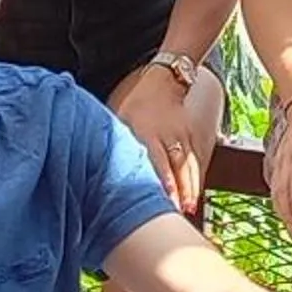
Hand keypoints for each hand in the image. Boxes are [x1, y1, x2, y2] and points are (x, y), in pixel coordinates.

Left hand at [108, 61, 204, 209]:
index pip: (157, 157)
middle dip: (180, 188)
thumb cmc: (133, 102)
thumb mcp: (119, 116)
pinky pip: (194, 160)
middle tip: (180, 211)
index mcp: (147, 131)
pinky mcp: (190, 138)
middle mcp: (168, 135)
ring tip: (189, 208)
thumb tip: (96, 165)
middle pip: (177, 165)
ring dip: (190, 187)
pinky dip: (195, 178)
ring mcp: (182, 136)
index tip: (167, 195)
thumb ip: (115, 140)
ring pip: (189, 165)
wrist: (163, 81)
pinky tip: (193, 197)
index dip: (163, 177)